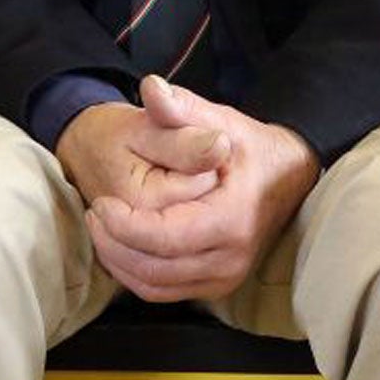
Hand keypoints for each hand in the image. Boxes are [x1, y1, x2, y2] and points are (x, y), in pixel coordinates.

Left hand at [85, 76, 320, 302]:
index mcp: (231, 219)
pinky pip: (164, 292)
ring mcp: (226, 276)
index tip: (100, 204)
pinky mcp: (216, 284)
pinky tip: (120, 245)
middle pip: (154, 269)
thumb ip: (182, 107)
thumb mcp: (218, 119)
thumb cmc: (247, 147)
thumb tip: (152, 88)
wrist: (286, 175)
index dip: (124, 226)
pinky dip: (134, 274)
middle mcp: (231, 257)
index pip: (165, 238)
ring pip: (155, 286)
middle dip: (114, 244)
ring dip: (119, 261)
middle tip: (94, 213)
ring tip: (101, 227)